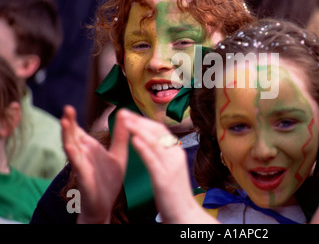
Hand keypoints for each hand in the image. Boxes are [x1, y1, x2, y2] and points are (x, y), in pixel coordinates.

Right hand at [61, 105, 128, 222]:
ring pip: (71, 148)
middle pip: (73, 136)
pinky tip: (70, 147)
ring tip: (64, 121)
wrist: (106, 206)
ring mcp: (82, 166)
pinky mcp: (84, 178)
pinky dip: (74, 156)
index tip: (70, 106)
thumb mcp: (119, 154)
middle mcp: (83, 155)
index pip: (78, 131)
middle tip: (68, 108)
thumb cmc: (109, 180)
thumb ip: (121, 136)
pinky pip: (78, 166)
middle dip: (69, 123)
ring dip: (67, 135)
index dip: (73, 120)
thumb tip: (124, 114)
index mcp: (90, 149)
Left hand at [117, 109, 216, 223]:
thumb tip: (149, 142)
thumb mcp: (169, 170)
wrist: (185, 216)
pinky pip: (153, 160)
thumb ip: (161, 155)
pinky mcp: (164, 179)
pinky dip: (143, 148)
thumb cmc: (174, 195)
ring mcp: (170, 166)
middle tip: (123, 112)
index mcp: (175, 153)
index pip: (160, 130)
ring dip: (138, 129)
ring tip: (125, 120)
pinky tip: (134, 139)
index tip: (129, 115)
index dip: (144, 121)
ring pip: (154, 142)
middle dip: (139, 121)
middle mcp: (175, 156)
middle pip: (157, 131)